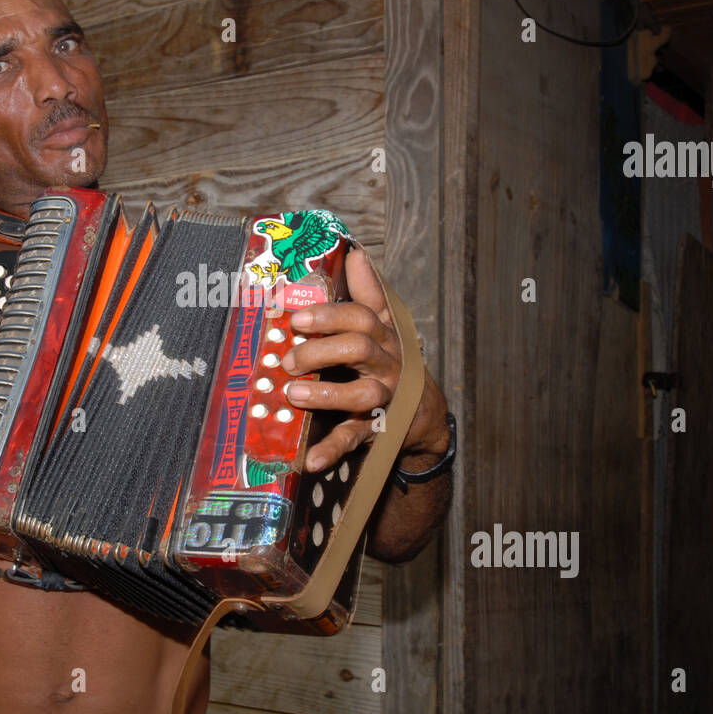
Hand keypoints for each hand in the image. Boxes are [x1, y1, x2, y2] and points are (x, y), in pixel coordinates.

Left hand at [281, 248, 450, 471]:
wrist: (425, 416)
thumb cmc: (392, 362)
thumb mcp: (384, 327)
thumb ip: (368, 293)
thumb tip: (355, 254)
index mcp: (383, 336)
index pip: (361, 316)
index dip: (328, 315)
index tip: (296, 317)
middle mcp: (387, 364)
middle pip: (358, 348)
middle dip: (320, 350)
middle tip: (287, 358)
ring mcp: (384, 398)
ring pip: (362, 393)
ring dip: (326, 394)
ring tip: (293, 394)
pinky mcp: (377, 431)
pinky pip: (355, 439)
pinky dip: (332, 450)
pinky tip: (310, 460)